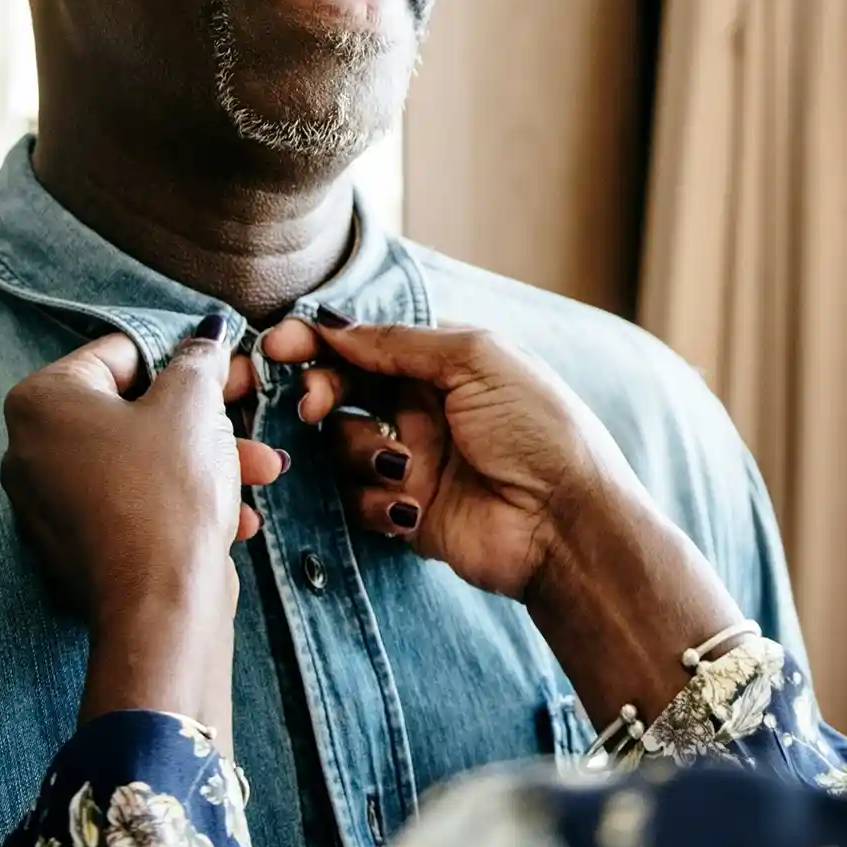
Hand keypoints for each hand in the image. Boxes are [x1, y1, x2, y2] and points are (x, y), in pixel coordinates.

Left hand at [1, 316, 287, 722]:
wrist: (160, 605)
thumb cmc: (167, 490)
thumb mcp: (192, 404)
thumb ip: (197, 360)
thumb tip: (207, 335)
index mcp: (40, 402)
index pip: (119, 353)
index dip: (182, 355)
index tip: (226, 365)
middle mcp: (29, 450)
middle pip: (133, 412)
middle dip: (205, 418)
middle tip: (249, 411)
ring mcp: (49, 505)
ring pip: (142, 462)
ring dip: (207, 462)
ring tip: (263, 472)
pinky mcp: (77, 548)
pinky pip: (134, 505)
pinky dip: (182, 504)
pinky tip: (237, 519)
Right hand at [259, 317, 642, 600]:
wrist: (566, 522)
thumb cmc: (539, 429)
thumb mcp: (476, 360)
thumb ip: (399, 341)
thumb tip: (332, 323)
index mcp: (443, 363)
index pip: (366, 343)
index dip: (319, 341)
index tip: (280, 345)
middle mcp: (422, 408)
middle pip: (342, 389)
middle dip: (319, 392)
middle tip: (310, 404)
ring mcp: (411, 461)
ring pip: (341, 445)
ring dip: (359, 452)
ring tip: (401, 467)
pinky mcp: (404, 512)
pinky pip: (355, 500)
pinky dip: (374, 501)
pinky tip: (412, 509)